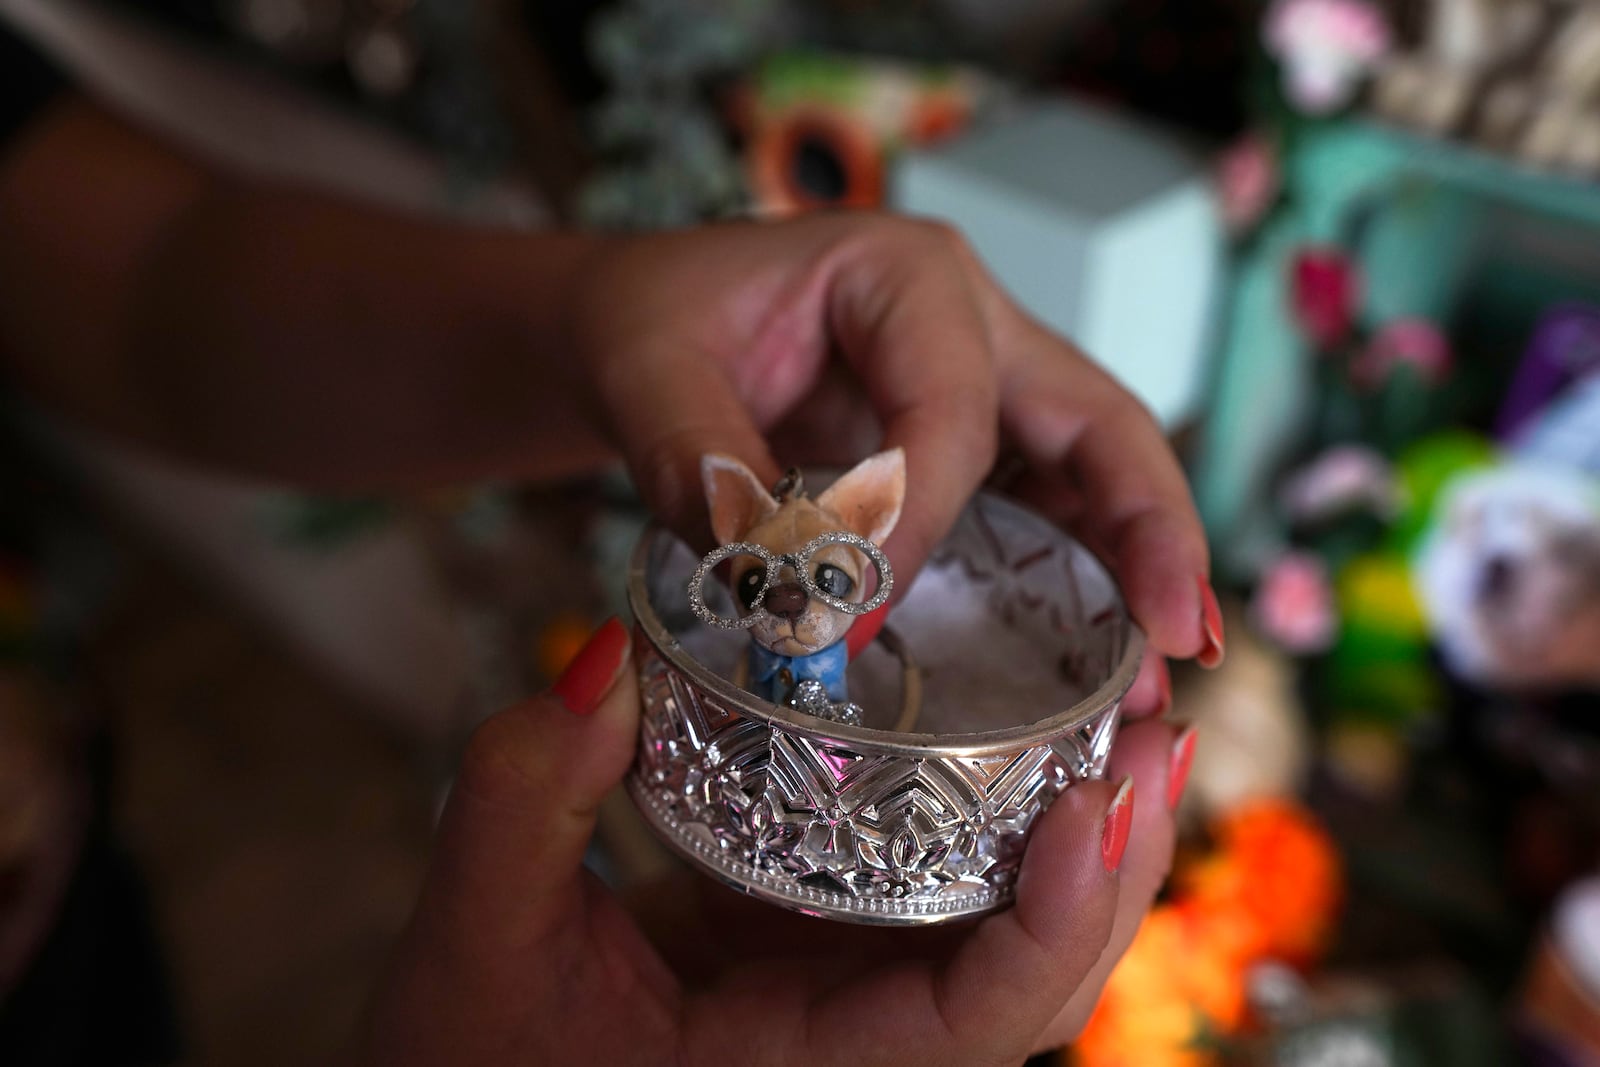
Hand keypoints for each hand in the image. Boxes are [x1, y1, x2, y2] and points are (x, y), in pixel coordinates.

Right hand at [361, 621, 1188, 1064]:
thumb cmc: (465, 1062)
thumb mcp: (475, 935)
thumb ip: (526, 794)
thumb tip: (611, 649)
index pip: (976, 1024)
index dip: (1058, 920)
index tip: (1094, 798)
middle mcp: (855, 1054)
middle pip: (1040, 981)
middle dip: (1113, 860)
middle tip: (1153, 722)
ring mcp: (852, 1008)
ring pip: (1014, 943)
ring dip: (1085, 838)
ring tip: (1127, 713)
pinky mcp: (830, 961)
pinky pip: (946, 901)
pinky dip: (1004, 826)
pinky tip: (1026, 739)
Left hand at [572, 214, 1222, 711]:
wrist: (637, 334)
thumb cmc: (650, 324)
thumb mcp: (646, 374)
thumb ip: (698, 468)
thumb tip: (778, 580)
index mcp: (902, 274)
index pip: (952, 407)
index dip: (917, 518)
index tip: (854, 616)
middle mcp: (969, 324)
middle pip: (1096, 422)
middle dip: (1150, 528)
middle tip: (1182, 638)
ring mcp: (982, 387)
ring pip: (1095, 470)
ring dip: (1136, 567)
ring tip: (1162, 674)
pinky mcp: (968, 451)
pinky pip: (1047, 508)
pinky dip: (1084, 576)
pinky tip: (1103, 650)